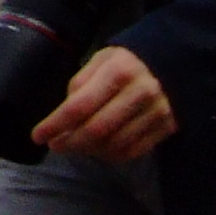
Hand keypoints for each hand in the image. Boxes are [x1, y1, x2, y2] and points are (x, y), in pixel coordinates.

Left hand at [32, 45, 176, 164]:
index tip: (37, 136)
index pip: (79, 106)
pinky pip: (134, 150)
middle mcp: (139, 93)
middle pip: (96, 130)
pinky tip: (99, 149)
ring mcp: (156, 112)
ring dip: (90, 151)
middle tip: (55, 145)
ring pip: (115, 144)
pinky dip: (111, 155)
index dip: (55, 124)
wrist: (178, 61)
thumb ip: (81, 82)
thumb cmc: (130, 60)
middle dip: (70, 142)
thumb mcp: (102, 59)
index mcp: (118, 71)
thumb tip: (65, 112)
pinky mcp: (167, 126)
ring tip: (76, 145)